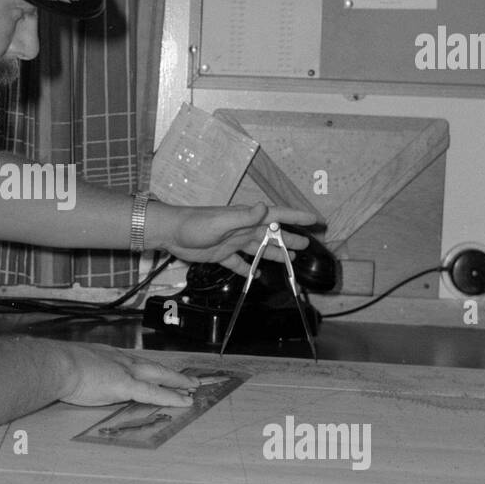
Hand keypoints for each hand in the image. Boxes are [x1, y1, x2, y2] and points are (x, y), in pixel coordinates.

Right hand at [56, 342, 200, 407]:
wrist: (57, 364)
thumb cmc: (58, 367)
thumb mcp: (73, 366)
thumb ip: (82, 373)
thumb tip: (78, 380)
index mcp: (108, 356)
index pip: (135, 362)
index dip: (149, 368)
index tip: (158, 371)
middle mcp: (121, 360)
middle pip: (153, 366)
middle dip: (172, 374)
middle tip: (188, 378)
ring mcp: (126, 372)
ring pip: (160, 376)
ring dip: (178, 382)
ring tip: (193, 388)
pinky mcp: (126, 385)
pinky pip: (155, 393)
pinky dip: (171, 397)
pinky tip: (184, 401)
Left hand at [154, 201, 318, 275]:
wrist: (171, 233)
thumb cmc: (195, 224)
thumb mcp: (221, 221)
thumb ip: (244, 217)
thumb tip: (265, 208)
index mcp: (245, 218)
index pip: (276, 215)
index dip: (295, 216)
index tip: (314, 219)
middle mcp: (243, 229)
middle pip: (271, 234)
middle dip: (289, 238)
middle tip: (307, 244)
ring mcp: (233, 242)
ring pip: (259, 249)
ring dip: (274, 253)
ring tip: (291, 258)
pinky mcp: (221, 255)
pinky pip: (239, 263)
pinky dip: (249, 269)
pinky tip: (258, 275)